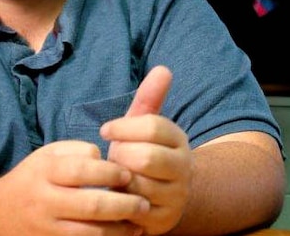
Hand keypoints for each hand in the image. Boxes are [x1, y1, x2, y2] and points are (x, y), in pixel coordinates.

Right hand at [0, 140, 149, 234]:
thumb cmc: (33, 178)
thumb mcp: (48, 155)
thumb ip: (77, 150)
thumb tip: (106, 159)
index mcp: (45, 172)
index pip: (82, 170)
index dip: (109, 173)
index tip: (128, 174)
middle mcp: (44, 201)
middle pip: (90, 205)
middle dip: (123, 204)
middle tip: (143, 202)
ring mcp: (46, 229)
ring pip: (89, 234)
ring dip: (119, 230)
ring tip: (138, 223)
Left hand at [101, 66, 192, 234]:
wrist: (165, 196)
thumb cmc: (144, 152)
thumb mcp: (145, 126)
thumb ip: (150, 98)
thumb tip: (163, 68)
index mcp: (179, 140)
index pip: (152, 126)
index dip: (123, 127)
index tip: (106, 130)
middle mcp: (183, 168)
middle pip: (146, 157)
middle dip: (120, 157)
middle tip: (111, 157)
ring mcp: (175, 196)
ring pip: (137, 186)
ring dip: (117, 180)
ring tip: (114, 176)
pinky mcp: (162, 220)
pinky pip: (132, 210)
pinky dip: (118, 201)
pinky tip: (115, 193)